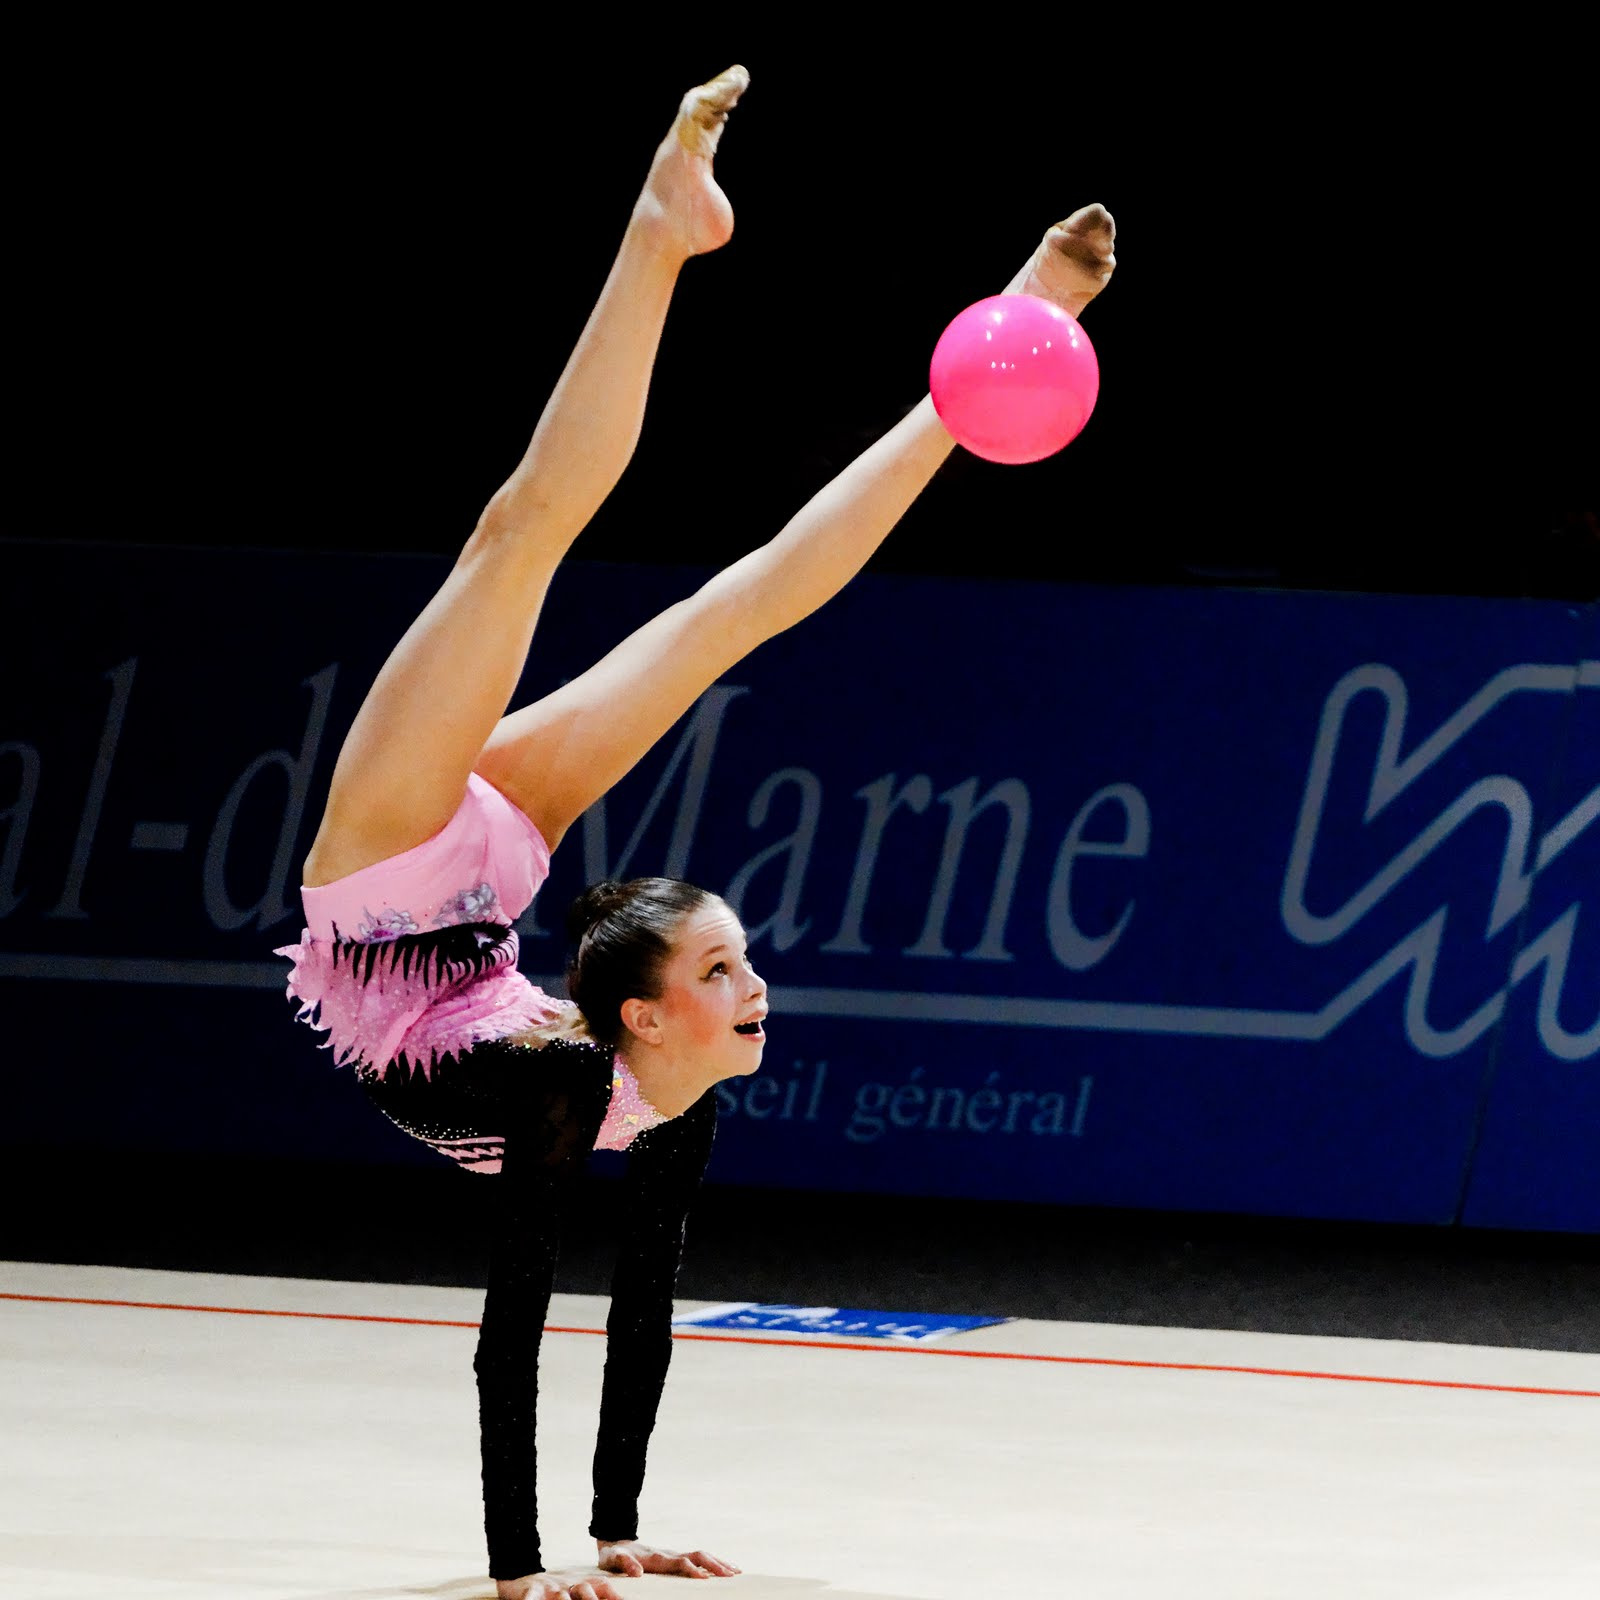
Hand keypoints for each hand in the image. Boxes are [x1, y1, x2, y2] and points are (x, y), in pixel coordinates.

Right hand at [496, 1572, 624, 1599]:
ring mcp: (549, 1589)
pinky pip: (531, 1597)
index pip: (601, 1587)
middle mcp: (568, 1585)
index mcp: (581, 1585)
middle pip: (584, 1590)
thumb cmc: (555, 1591)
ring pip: (560, 1597)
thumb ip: (598, 1593)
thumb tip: (622, 1599)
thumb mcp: (577, 1590)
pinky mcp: (531, 1590)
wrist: (523, 1576)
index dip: (613, 1595)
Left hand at [597, 1538, 741, 1578]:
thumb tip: (638, 1572)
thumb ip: (625, 1565)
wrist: (615, 1543)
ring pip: (701, 1555)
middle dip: (715, 1565)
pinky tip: (721, 1568)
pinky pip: (697, 1559)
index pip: (681, 1563)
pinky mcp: (674, 1557)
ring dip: (718, 1562)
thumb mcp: (614, 1560)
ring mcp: (673, 1554)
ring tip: (736, 1571)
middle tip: (732, 1574)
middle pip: (698, 1556)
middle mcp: (669, 1553)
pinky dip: (712, 1562)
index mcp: (658, 1557)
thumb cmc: (614, 1555)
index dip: (693, 1571)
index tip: (706, 1580)